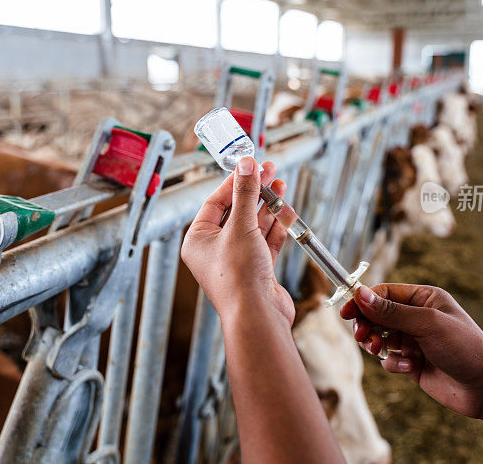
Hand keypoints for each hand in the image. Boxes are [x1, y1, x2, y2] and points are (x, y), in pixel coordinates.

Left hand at [182, 157, 291, 325]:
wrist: (257, 316)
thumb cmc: (238, 278)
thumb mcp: (240, 227)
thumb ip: (245, 194)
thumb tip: (246, 165)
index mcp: (198, 240)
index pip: (214, 202)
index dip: (233, 182)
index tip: (250, 165)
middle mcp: (214, 250)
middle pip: (236, 212)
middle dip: (254, 192)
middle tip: (270, 170)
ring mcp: (236, 260)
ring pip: (253, 225)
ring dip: (267, 206)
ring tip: (280, 186)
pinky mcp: (256, 270)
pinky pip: (265, 241)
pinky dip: (275, 226)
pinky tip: (285, 211)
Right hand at [340, 283, 482, 419]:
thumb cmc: (464, 348)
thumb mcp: (427, 324)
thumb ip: (391, 311)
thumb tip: (360, 294)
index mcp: (424, 299)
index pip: (384, 293)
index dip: (363, 301)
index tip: (347, 312)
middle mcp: (417, 317)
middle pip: (377, 315)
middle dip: (367, 325)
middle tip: (361, 336)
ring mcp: (414, 340)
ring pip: (380, 337)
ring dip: (376, 344)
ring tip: (378, 351)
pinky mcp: (412, 363)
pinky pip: (390, 359)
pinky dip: (394, 364)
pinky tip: (410, 369)